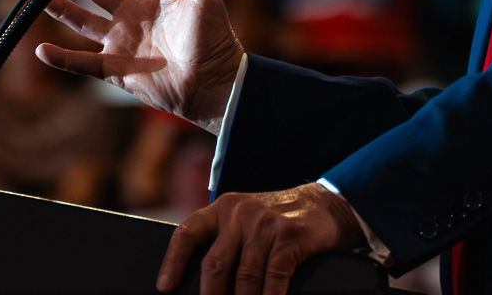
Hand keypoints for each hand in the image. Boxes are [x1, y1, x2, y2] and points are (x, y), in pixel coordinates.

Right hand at [37, 0, 243, 130]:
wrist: (211, 86)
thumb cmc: (214, 42)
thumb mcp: (206, 2)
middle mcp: (132, 15)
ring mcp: (122, 41)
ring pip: (84, 21)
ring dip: (62, 8)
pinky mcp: (116, 69)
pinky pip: (83, 63)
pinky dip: (62, 59)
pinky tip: (42, 50)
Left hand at [157, 184, 367, 294]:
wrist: (327, 205)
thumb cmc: (279, 219)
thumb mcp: (246, 218)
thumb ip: (225, 239)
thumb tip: (205, 282)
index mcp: (222, 208)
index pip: (187, 233)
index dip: (172, 262)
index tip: (165, 288)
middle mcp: (240, 213)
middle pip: (214, 265)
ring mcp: (265, 225)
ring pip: (244, 279)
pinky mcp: (289, 238)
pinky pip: (272, 279)